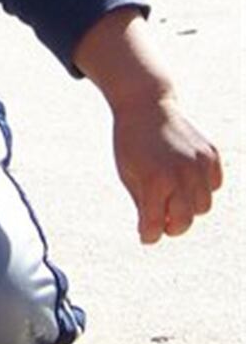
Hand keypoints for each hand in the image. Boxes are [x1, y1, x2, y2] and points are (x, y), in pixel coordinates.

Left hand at [112, 96, 221, 243]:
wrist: (145, 107)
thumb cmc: (130, 144)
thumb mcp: (128, 175)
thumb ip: (143, 205)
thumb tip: (152, 233)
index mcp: (155, 181)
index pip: (156, 224)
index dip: (149, 236)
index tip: (145, 237)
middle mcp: (182, 174)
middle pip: (185, 220)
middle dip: (171, 226)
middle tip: (160, 222)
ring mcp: (200, 164)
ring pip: (203, 206)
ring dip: (188, 209)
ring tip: (171, 200)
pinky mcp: (211, 155)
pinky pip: (214, 186)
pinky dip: (202, 190)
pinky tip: (185, 182)